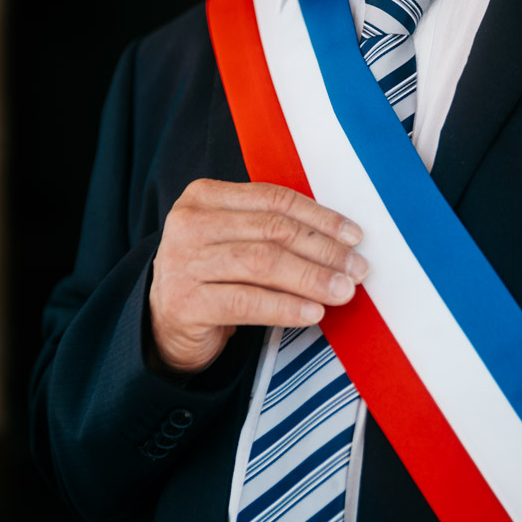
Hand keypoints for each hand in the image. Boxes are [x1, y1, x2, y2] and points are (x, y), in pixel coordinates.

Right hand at [148, 179, 365, 373]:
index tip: (354, 236)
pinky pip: (247, 301)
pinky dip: (286, 307)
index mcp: (204, 197)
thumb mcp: (236, 240)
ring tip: (342, 291)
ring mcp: (183, 263)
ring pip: (262, 263)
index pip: (273, 199)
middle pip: (271, 230)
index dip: (319, 217)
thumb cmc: (213, 276)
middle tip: (356, 269)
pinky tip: (312, 313)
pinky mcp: (185, 302)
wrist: (165, 324)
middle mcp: (189, 224)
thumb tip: (342, 241)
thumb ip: (274, 230)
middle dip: (322, 250)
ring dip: (311, 278)